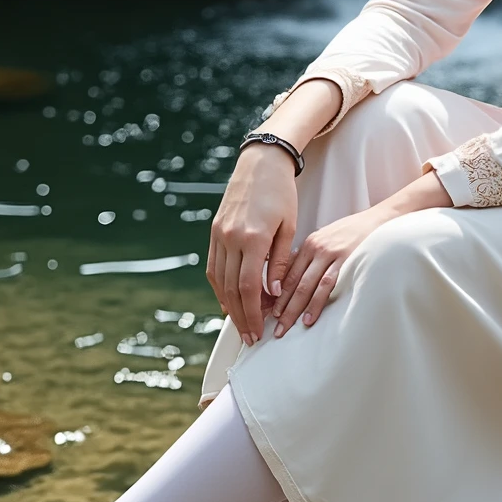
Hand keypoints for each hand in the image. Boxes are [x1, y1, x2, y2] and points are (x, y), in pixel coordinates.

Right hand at [209, 143, 298, 344]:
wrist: (261, 163)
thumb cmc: (282, 194)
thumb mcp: (289, 227)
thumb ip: (280, 262)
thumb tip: (273, 294)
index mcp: (253, 239)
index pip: (248, 287)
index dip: (253, 314)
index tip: (259, 332)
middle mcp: (231, 238)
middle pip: (230, 289)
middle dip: (241, 316)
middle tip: (250, 338)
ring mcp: (219, 234)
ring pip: (218, 280)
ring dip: (228, 305)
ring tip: (240, 323)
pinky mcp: (214, 230)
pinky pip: (213, 266)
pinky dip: (219, 286)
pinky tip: (228, 299)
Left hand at [271, 202, 406, 336]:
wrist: (380, 219)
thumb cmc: (354, 232)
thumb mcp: (327, 238)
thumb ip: (311, 256)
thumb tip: (294, 276)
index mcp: (309, 244)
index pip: (286, 274)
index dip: (276, 296)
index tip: (268, 313)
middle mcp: (316, 248)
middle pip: (292, 283)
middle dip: (281, 307)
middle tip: (272, 328)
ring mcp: (330, 255)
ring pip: (306, 286)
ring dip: (294, 309)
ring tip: (286, 326)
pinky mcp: (346, 261)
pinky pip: (327, 285)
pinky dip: (316, 303)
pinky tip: (309, 318)